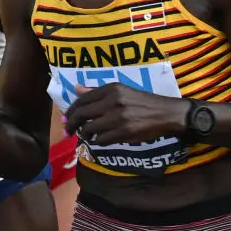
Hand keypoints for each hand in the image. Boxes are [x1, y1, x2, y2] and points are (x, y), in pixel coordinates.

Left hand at [64, 83, 188, 146]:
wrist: (164, 114)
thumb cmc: (141, 101)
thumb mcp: (121, 91)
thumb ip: (97, 91)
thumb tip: (76, 89)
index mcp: (111, 89)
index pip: (83, 99)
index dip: (71, 110)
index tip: (66, 117)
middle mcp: (113, 101)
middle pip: (82, 114)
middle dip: (71, 124)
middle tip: (67, 131)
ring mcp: (118, 118)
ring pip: (90, 129)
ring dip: (85, 134)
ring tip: (86, 135)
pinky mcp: (124, 132)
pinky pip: (102, 140)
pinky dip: (97, 141)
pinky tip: (99, 140)